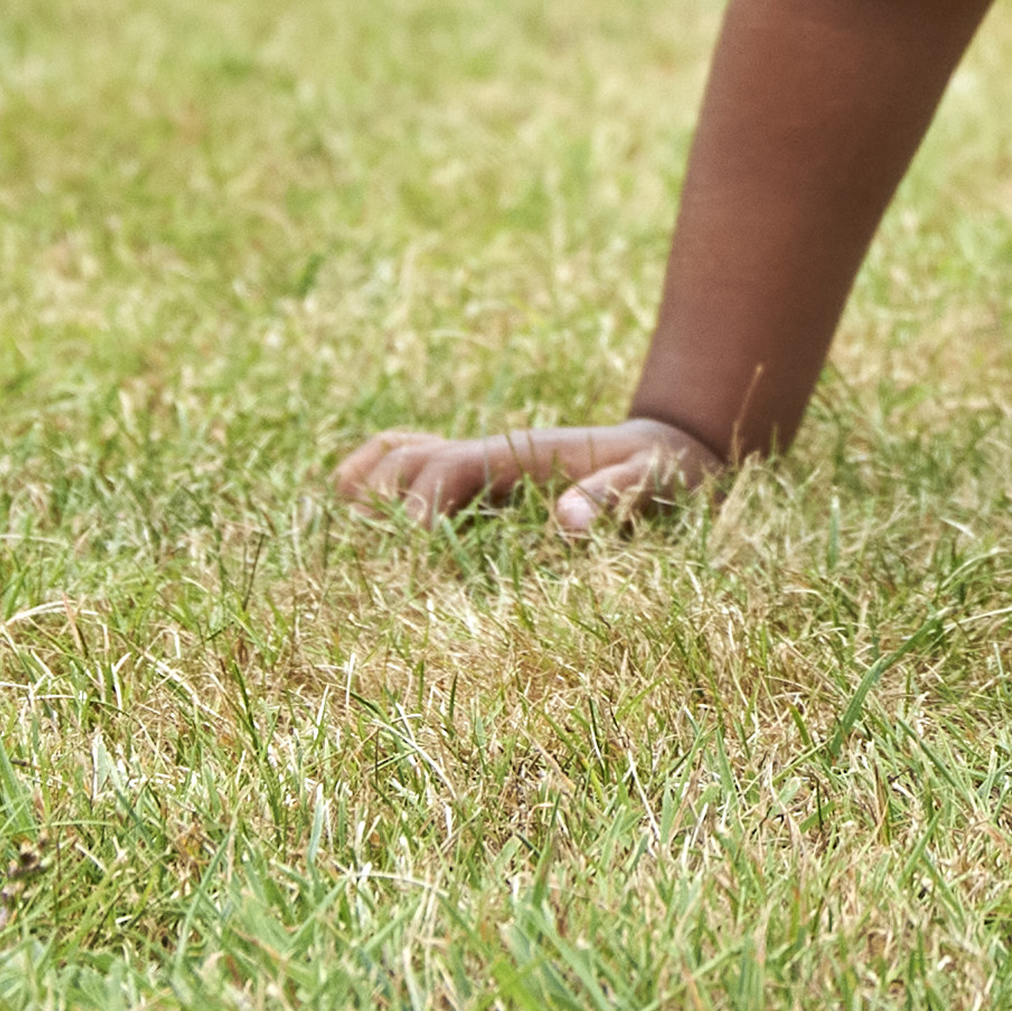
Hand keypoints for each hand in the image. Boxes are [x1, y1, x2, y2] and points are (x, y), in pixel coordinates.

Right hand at [332, 416, 720, 537]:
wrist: (671, 451)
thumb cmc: (666, 470)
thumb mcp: (653, 481)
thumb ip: (614, 497)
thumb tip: (568, 525)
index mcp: (522, 454)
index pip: (450, 465)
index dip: (422, 501)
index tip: (410, 547)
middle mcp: (491, 453)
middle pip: (411, 459)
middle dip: (383, 501)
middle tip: (371, 559)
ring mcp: (481, 463)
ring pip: (402, 457)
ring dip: (369, 487)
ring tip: (339, 536)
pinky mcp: (480, 480)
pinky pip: (416, 463)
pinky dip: (377, 476)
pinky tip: (349, 504)